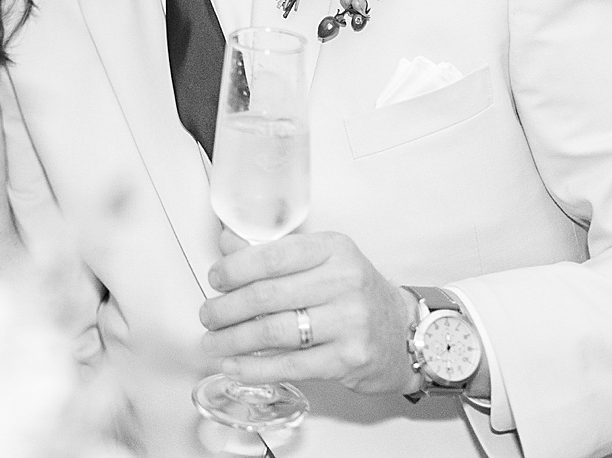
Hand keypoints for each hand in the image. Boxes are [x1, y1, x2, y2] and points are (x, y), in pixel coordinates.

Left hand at [199, 229, 421, 396]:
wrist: (403, 332)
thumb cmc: (355, 294)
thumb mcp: (322, 261)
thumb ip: (275, 253)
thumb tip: (227, 243)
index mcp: (333, 249)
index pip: (272, 255)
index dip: (234, 269)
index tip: (215, 279)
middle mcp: (344, 281)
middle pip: (267, 295)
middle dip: (226, 308)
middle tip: (208, 316)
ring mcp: (350, 321)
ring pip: (274, 331)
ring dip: (234, 340)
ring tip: (214, 343)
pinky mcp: (349, 358)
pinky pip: (291, 365)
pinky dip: (256, 368)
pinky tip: (236, 367)